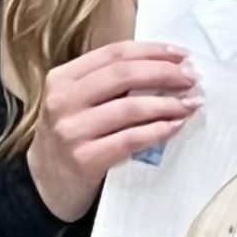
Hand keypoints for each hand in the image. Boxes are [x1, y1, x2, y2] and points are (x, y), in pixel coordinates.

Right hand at [25, 41, 201, 221]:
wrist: (46, 185)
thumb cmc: (70, 138)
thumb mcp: (76, 102)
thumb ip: (106, 84)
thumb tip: (163, 68)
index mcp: (62, 78)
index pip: (113, 54)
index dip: (152, 51)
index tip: (181, 55)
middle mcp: (63, 101)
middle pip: (123, 75)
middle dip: (164, 73)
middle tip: (191, 78)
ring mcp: (72, 131)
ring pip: (129, 107)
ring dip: (166, 104)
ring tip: (190, 104)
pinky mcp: (85, 160)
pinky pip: (130, 140)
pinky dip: (157, 131)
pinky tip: (175, 127)